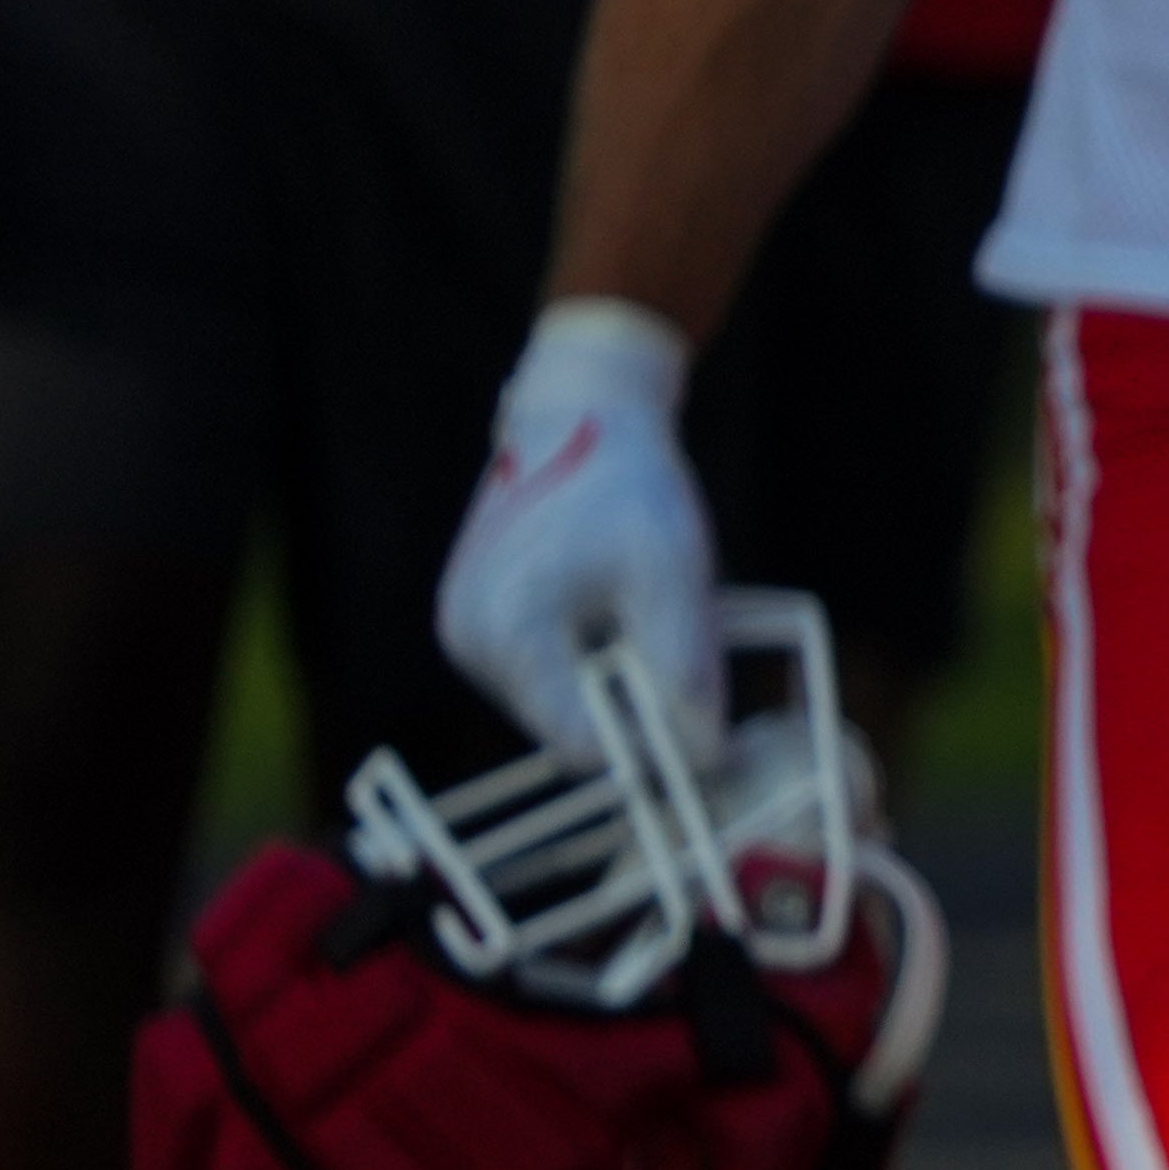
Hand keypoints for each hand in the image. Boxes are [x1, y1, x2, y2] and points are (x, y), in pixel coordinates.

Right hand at [435, 299, 713, 749]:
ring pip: (555, 701)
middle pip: (565, 726)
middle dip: (629, 706)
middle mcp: (468, 639)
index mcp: (507, 632)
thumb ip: (686, 670)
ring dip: (609, 677)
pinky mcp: (473, 619)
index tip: (698, 725)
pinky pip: (541, 669)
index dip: (644, 747)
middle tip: (676, 649)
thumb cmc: (630, 485)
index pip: (578, 744)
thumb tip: (706, 755)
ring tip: (640, 607)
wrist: (580, 414)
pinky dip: (586, 655)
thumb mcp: (673, 576)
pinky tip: (611, 603)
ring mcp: (462, 630)